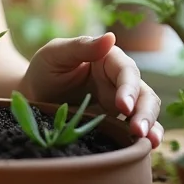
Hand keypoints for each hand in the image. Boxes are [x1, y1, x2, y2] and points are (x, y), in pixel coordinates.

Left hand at [20, 32, 162, 147]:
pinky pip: (138, 127)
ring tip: (148, 141)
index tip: (122, 106)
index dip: (128, 88)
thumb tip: (111, 36)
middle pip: (143, 92)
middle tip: (137, 130)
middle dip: (144, 111)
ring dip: (151, 124)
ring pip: (146, 110)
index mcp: (106, 59)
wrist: (33, 98)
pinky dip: (148, 135)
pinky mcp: (117, 121)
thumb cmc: (44, 71)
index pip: (126, 71)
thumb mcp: (55, 55)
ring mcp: (120, 102)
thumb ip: (81, 47)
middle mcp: (118, 79)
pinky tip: (148, 146)